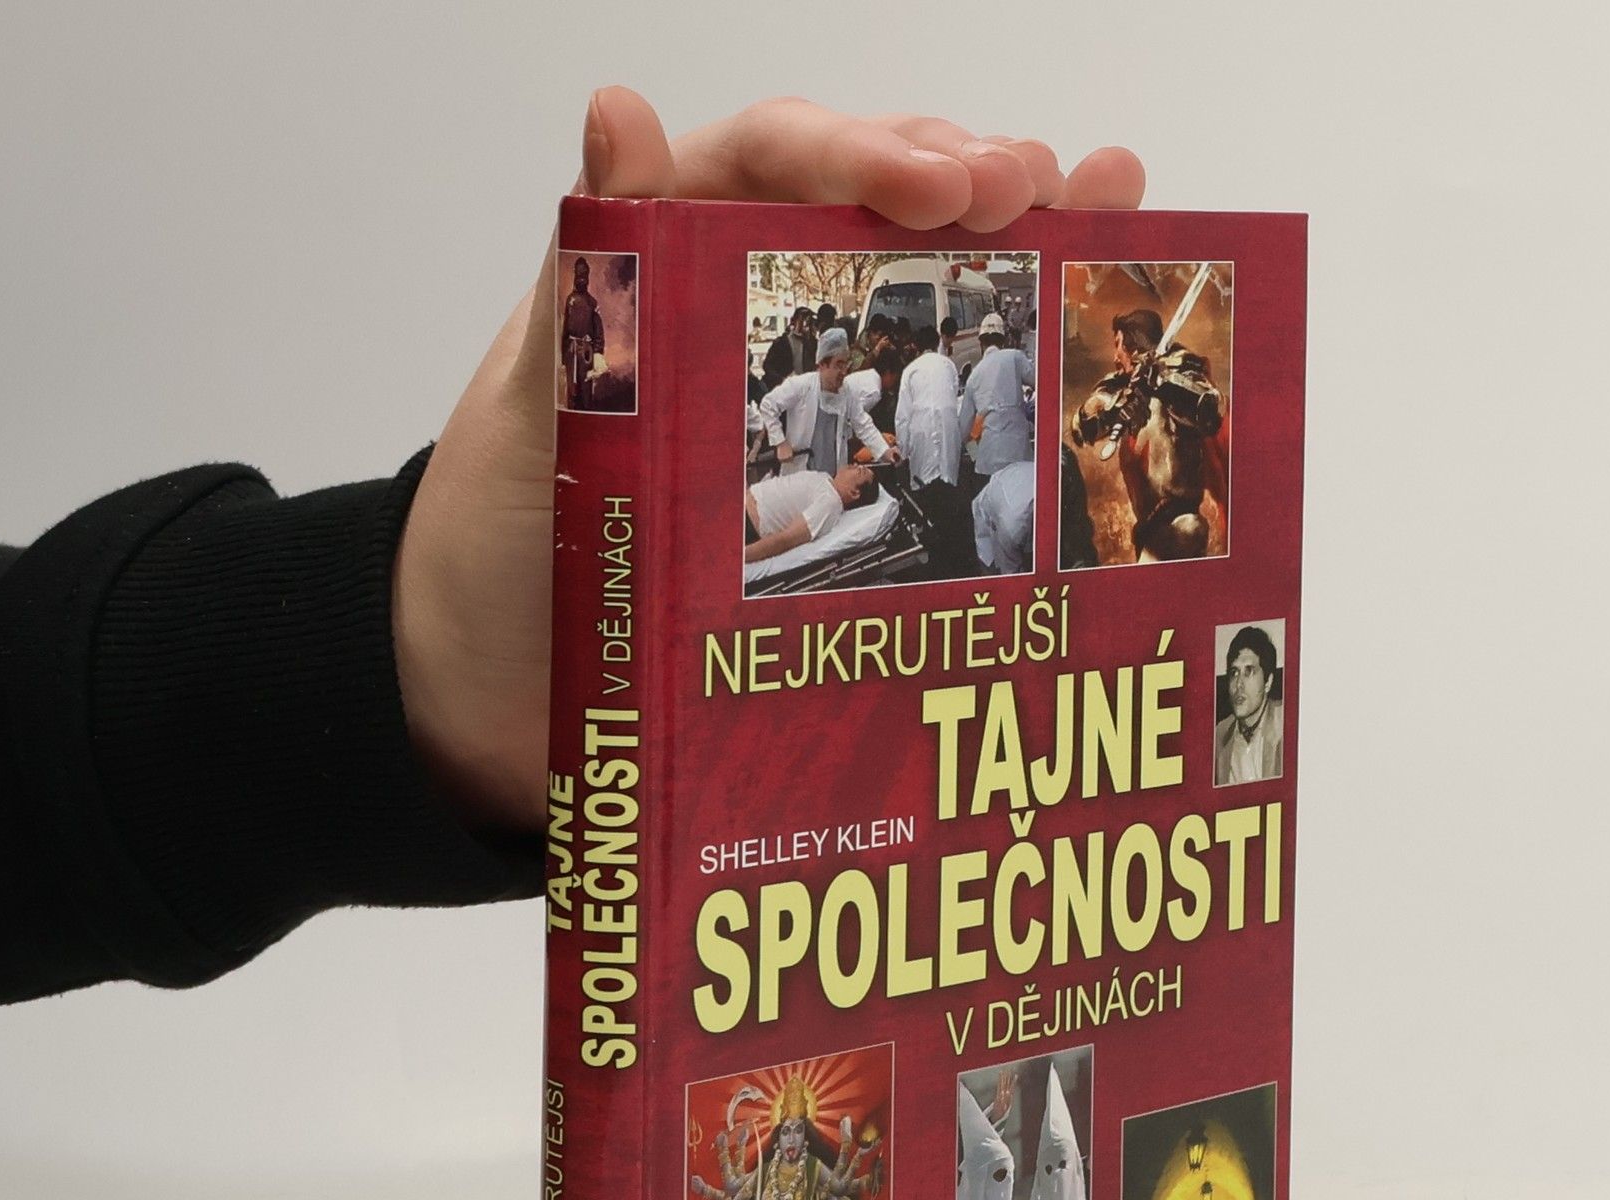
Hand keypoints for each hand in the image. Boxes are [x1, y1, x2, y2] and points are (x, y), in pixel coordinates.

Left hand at [393, 90, 1143, 831]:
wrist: (505, 678)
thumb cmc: (506, 538)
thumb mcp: (541, 403)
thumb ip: (593, 277)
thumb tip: (619, 111)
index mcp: (666, 254)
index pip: (777, 161)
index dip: (867, 156)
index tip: (944, 191)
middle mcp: (745, 300)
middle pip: (872, 201)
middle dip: (967, 178)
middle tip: (1048, 188)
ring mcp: (801, 385)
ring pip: (915, 285)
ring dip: (1014, 236)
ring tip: (1104, 202)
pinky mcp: (833, 468)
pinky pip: (923, 397)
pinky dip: (999, 357)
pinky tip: (1073, 315)